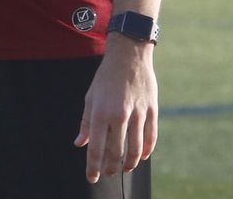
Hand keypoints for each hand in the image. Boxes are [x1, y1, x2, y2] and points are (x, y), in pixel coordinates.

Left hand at [75, 35, 157, 183]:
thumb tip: (80, 143)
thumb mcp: (90, 97)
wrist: (129, 55)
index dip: (93, 166)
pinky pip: (151, 137)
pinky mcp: (152, 110)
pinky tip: (142, 157)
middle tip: (108, 173)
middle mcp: (119, 115)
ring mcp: (138, 114)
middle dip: (111, 167)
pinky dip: (146, 150)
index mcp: (101, 113)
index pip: (96, 148)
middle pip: (117, 152)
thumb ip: (86, 122)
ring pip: (135, 149)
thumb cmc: (106, 77)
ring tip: (125, 169)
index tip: (92, 178)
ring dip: (130, 163)